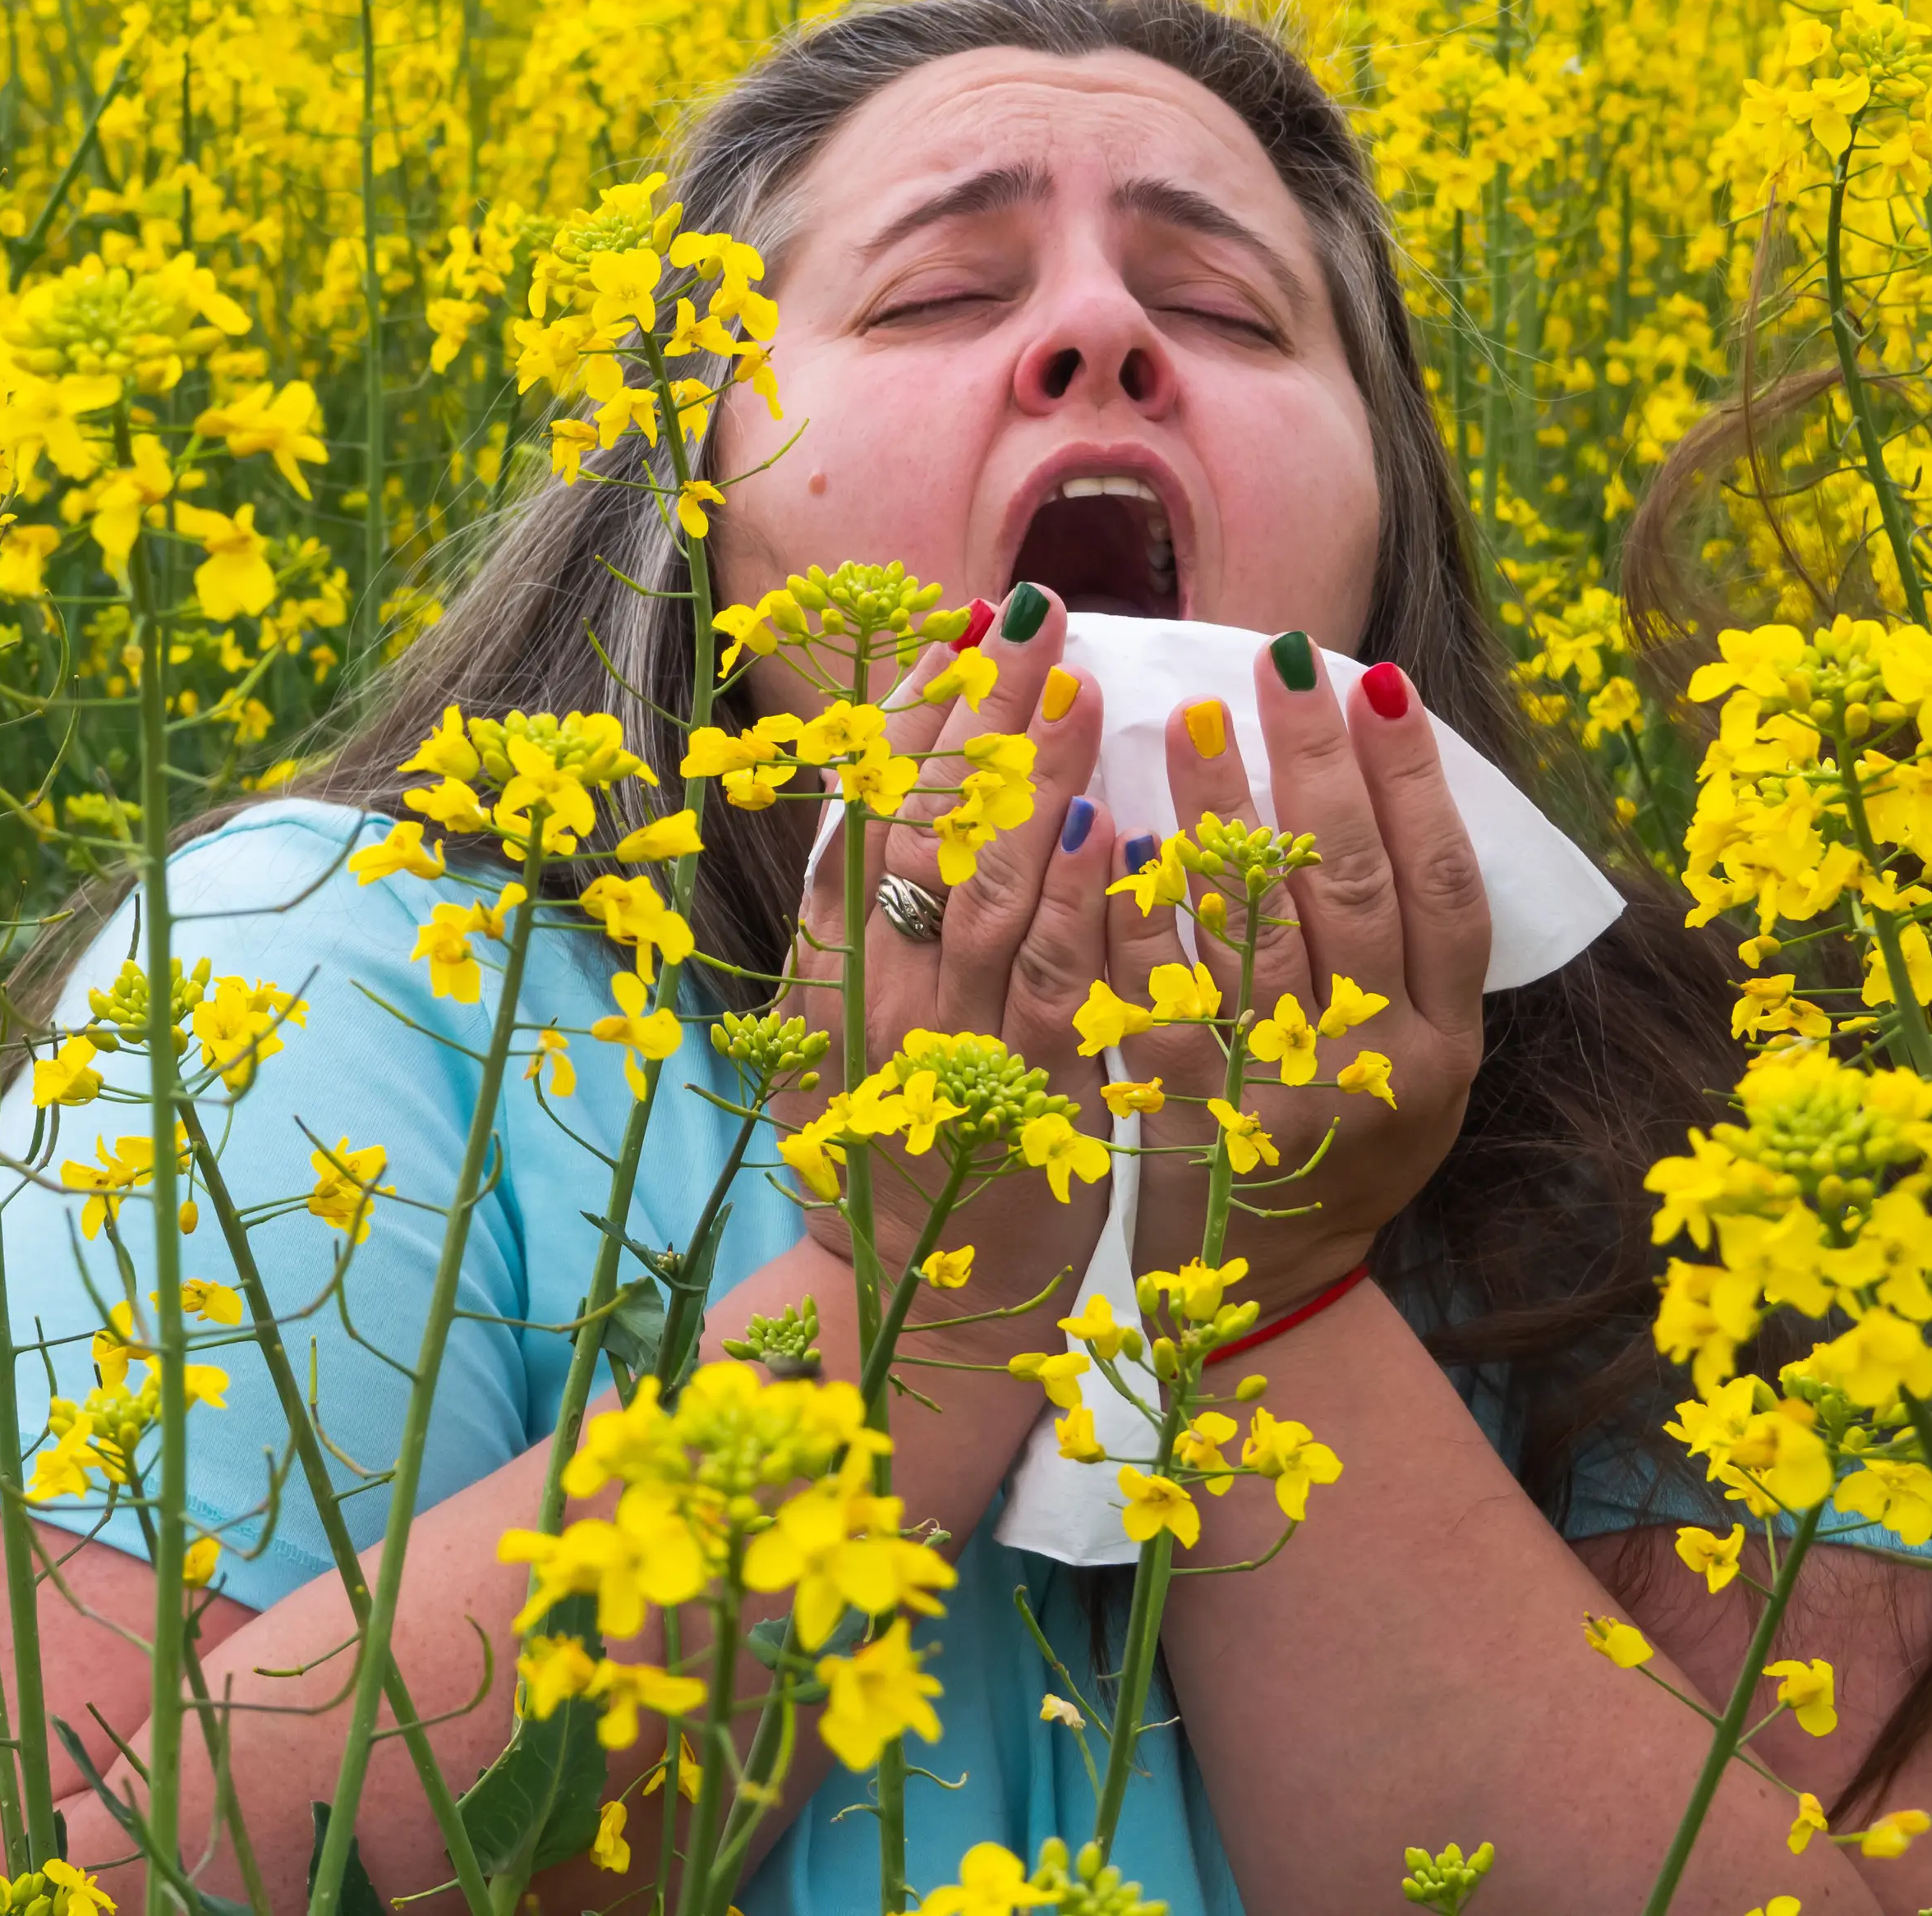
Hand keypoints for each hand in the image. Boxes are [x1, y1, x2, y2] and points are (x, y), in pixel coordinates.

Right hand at [781, 584, 1114, 1336]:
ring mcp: (952, 1054)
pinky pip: (1059, 989)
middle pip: (925, 834)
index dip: (910, 721)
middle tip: (1033, 616)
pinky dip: (1080, 906)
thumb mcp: (834, 1036)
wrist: (915, 1313)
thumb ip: (845, 925)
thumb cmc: (887, 1156)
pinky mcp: (1033, 1105)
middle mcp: (876, 1007)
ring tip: (1076, 682)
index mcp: (825, 980)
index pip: (862, 820)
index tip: (958, 630)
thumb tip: (854, 791)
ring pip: (989, 894)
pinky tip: (1106, 826)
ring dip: (1034, 782)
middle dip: (980, 717)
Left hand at [1112, 643, 1491, 1313]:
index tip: (1378, 681)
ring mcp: (1286, 1095)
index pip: (1442, 885)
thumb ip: (1397, 956)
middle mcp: (1379, 1067)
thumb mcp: (1404, 1064)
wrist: (1270, 1291)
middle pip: (1352, 887)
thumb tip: (1369, 785)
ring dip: (1218, 811)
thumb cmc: (1332, 1147)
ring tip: (1183, 715)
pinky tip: (1108, 831)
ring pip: (1253, 928)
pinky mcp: (1191, 1119)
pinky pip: (1159, 996)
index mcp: (1444, 1045)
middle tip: (1274, 661)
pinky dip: (1135, 911)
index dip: (1415, 780)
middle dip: (1315, 762)